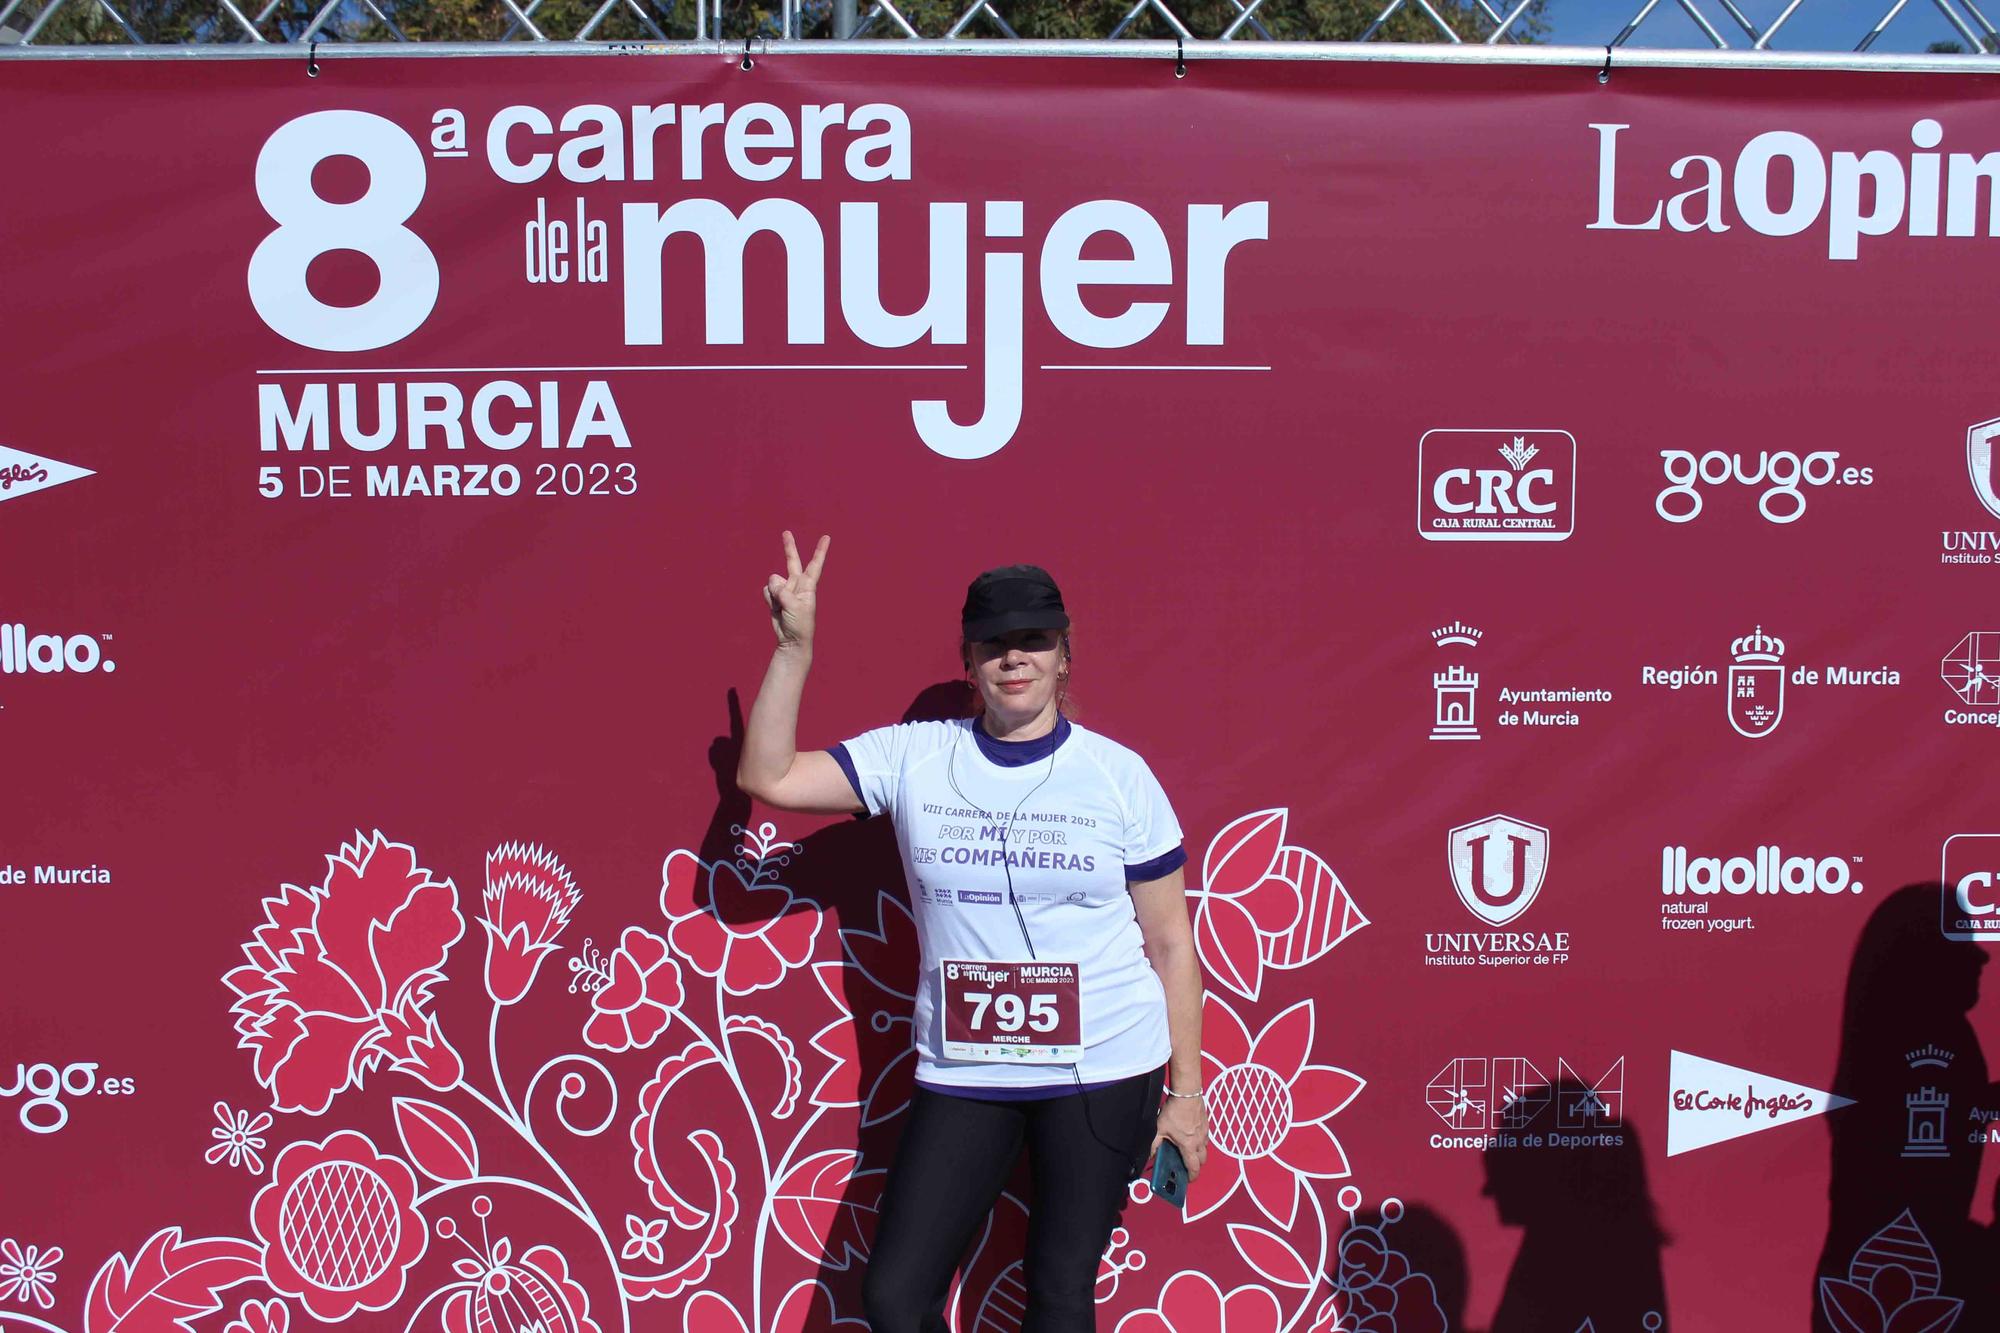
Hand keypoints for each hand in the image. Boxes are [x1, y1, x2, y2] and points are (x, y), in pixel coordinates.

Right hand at [763, 531, 828, 649]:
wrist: (790, 640)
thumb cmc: (800, 624)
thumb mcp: (794, 606)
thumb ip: (782, 591)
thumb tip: (771, 579)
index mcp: (808, 586)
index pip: (815, 565)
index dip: (820, 551)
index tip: (827, 537)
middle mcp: (796, 585)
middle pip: (792, 562)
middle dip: (789, 547)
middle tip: (786, 532)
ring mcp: (785, 590)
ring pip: (773, 582)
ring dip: (774, 593)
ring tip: (781, 607)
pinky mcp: (774, 597)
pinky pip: (766, 592)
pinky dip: (768, 599)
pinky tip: (775, 609)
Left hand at [1151, 1094, 1206, 1183]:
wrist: (1187, 1093)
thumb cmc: (1174, 1110)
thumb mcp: (1159, 1128)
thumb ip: (1154, 1144)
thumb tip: (1150, 1155)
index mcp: (1188, 1145)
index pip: (1193, 1167)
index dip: (1191, 1176)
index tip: (1188, 1179)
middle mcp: (1199, 1141)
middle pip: (1202, 1160)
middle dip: (1196, 1165)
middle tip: (1187, 1165)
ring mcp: (1204, 1133)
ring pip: (1205, 1149)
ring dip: (1199, 1153)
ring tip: (1188, 1149)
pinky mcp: (1206, 1124)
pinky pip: (1205, 1138)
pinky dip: (1200, 1141)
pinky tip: (1191, 1135)